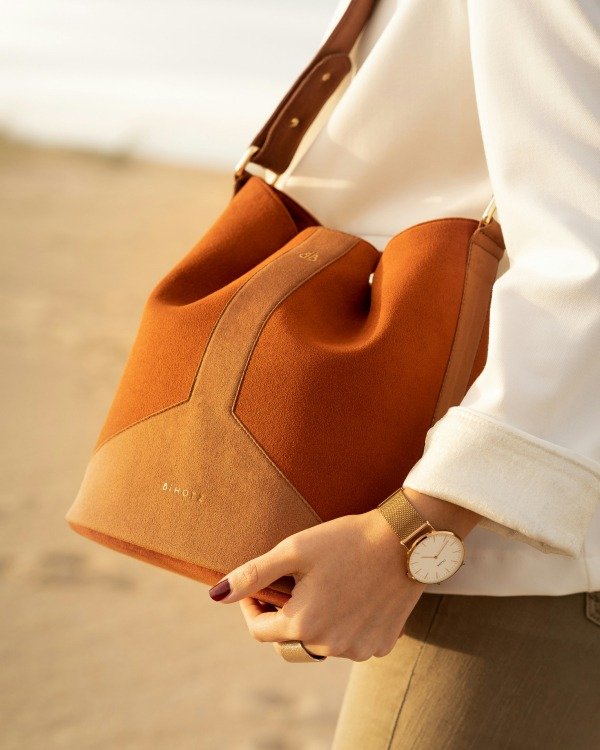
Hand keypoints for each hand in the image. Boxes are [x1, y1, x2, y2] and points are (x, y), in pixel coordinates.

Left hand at [207, 509, 425, 660]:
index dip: (251, 607)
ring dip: (314, 622)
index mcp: (303, 624)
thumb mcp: (294, 550)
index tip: (258, 588)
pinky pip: (351, 643)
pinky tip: (350, 597)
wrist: (405, 540)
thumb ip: (254, 574)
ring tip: (322, 587)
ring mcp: (358, 649)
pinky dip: (344, 626)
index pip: (259, 631)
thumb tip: (216, 594)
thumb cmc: (346, 539)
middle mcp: (330, 646)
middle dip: (283, 616)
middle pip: (290, 641)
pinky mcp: (381, 645)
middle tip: (291, 585)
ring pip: (321, 643)